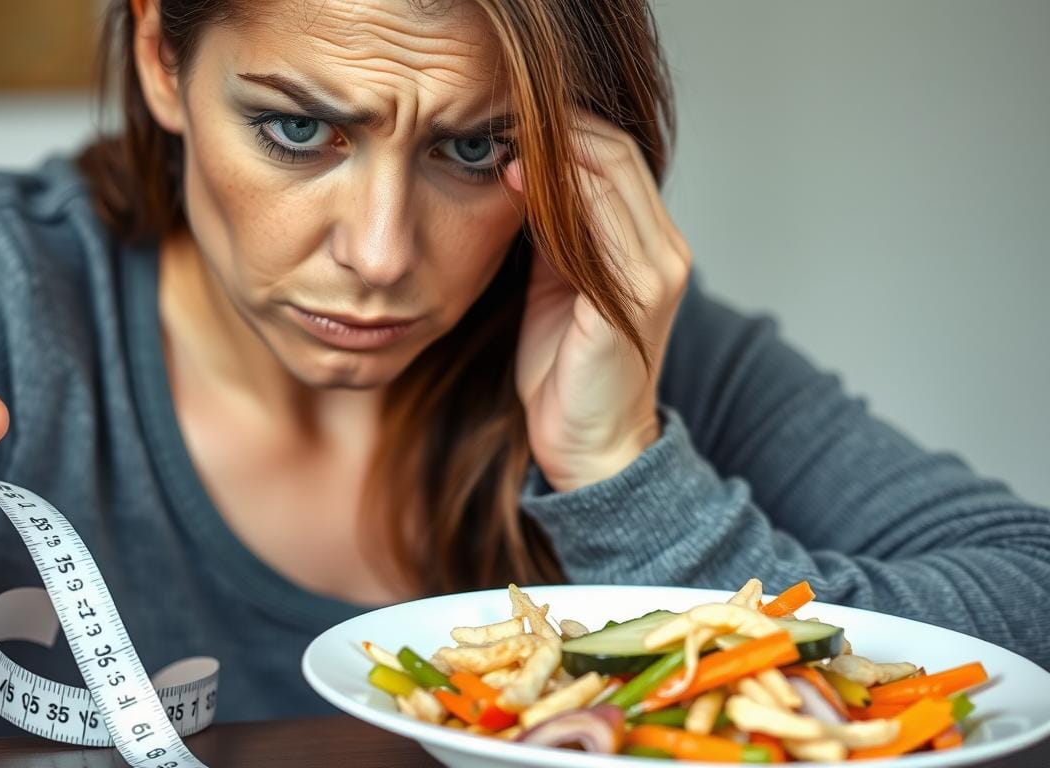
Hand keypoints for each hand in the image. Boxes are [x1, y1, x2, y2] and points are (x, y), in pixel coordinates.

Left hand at [512, 112, 690, 490]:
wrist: (589, 446)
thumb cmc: (566, 370)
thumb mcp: (557, 286)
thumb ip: (555, 235)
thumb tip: (523, 176)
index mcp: (650, 245)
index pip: (616, 157)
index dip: (565, 130)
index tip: (507, 120)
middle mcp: (666, 250)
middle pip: (617, 154)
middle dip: (558, 129)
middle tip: (500, 118)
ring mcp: (656, 271)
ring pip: (610, 176)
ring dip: (553, 152)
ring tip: (503, 140)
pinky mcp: (635, 296)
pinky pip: (599, 223)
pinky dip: (558, 193)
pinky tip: (516, 181)